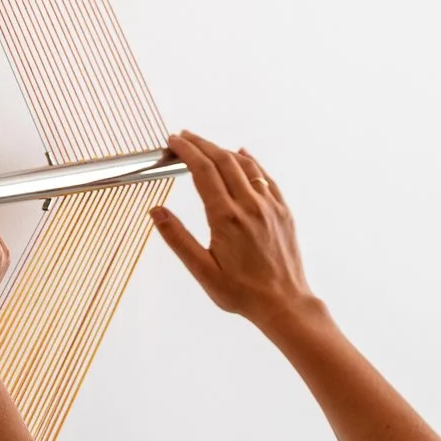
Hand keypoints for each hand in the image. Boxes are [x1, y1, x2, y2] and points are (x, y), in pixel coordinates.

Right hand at [153, 130, 315, 325]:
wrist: (284, 303)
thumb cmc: (241, 293)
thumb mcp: (202, 270)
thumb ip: (177, 238)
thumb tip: (156, 212)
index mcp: (226, 218)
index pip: (202, 170)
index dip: (186, 151)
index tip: (174, 141)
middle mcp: (249, 205)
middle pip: (222, 160)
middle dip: (201, 144)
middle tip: (184, 137)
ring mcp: (269, 206)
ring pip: (245, 165)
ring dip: (223, 150)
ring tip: (206, 145)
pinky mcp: (283, 211)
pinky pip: (266, 177)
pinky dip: (251, 162)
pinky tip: (243, 155)